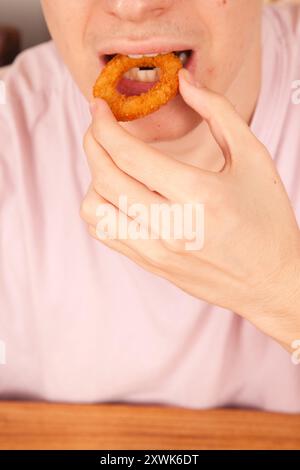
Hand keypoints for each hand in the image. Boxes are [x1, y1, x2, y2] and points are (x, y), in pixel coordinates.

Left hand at [81, 69, 299, 350]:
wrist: (271, 280)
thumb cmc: (268, 219)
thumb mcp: (253, 158)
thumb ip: (218, 113)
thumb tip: (184, 82)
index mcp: (199, 195)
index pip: (130, 155)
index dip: (105, 125)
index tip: (99, 107)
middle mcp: (172, 227)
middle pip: (105, 178)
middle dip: (92, 142)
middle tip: (98, 126)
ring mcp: (158, 251)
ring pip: (95, 209)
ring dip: (94, 178)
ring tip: (112, 164)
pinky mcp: (152, 265)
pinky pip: (105, 233)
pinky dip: (101, 207)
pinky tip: (118, 194)